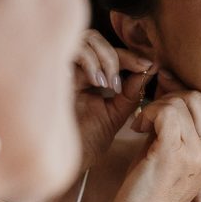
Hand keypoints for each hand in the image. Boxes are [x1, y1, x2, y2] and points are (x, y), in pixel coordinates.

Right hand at [74, 29, 156, 169]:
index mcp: (84, 77)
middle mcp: (71, 69)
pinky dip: (90, 60)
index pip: (107, 52)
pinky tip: (96, 82)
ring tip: (109, 84)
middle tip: (124, 79)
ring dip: (104, 57)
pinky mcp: (50, 69)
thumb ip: (130, 92)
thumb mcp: (115, 114)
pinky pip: (73, 48)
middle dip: (117, 54)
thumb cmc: (85, 142)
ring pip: (85, 38)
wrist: (64, 163)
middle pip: (95, 38)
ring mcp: (60, 67)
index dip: (129, 55)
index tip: (148, 65)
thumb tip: (149, 67)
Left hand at [112, 71, 200, 201]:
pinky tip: (138, 128)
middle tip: (148, 114)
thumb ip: (174, 121)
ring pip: (179, 103)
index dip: (178, 94)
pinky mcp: (176, 154)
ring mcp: (198, 154)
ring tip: (142, 125)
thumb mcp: (170, 149)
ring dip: (154, 107)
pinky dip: (149, 113)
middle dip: (167, 97)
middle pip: (195, 97)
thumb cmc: (150, 185)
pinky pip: (166, 113)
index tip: (157, 97)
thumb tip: (166, 80)